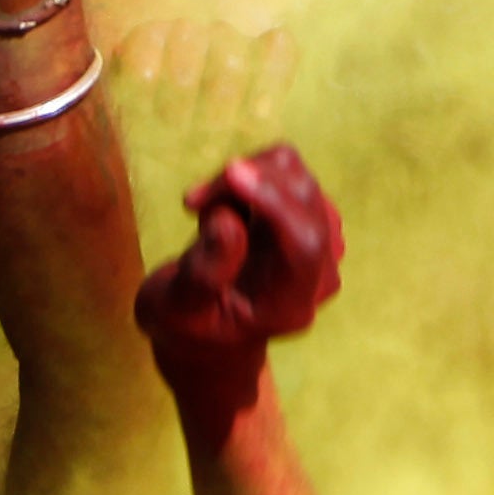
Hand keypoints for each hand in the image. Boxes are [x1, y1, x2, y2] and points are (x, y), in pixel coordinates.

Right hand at [136, 147, 339, 429]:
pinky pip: (286, 170)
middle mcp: (318, 273)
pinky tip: (226, 206)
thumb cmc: (184, 320)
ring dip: (242, 179)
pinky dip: (250, 175)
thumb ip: (202, 272)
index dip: (274, 203)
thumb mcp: (172, 306)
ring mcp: (321, 240)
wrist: (206, 323)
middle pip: (303, 199)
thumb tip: (229, 221)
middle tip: (193, 201)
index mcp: (289, 305)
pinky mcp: (310, 213)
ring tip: (205, 212)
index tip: (231, 172)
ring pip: (293, 174)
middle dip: (243, 184)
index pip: (305, 245)